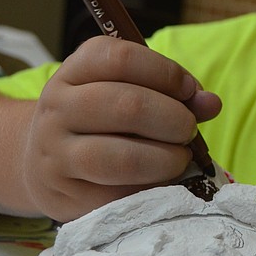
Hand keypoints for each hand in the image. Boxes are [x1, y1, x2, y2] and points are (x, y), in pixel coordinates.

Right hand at [20, 36, 220, 220]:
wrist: (43, 166)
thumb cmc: (100, 124)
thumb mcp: (127, 94)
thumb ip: (173, 94)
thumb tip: (212, 104)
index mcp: (74, 72)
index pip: (120, 58)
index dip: (165, 72)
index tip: (189, 90)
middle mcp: (57, 109)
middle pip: (127, 105)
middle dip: (174, 118)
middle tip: (188, 130)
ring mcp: (57, 155)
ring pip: (123, 157)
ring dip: (167, 159)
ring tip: (180, 158)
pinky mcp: (67, 197)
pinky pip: (121, 196)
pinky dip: (153, 189)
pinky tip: (161, 183)